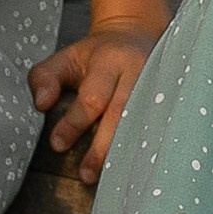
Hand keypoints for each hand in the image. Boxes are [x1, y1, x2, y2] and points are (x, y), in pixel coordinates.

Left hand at [29, 18, 162, 186]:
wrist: (136, 36)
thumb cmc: (97, 55)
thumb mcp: (66, 58)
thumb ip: (45, 77)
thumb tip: (41, 104)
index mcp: (110, 60)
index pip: (92, 97)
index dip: (74, 124)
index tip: (57, 145)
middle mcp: (139, 72)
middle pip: (122, 115)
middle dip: (102, 148)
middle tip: (86, 174)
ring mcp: (159, 86)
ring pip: (145, 123)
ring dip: (127, 153)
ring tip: (111, 177)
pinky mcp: (171, 98)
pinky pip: (160, 126)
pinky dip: (147, 148)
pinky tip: (137, 167)